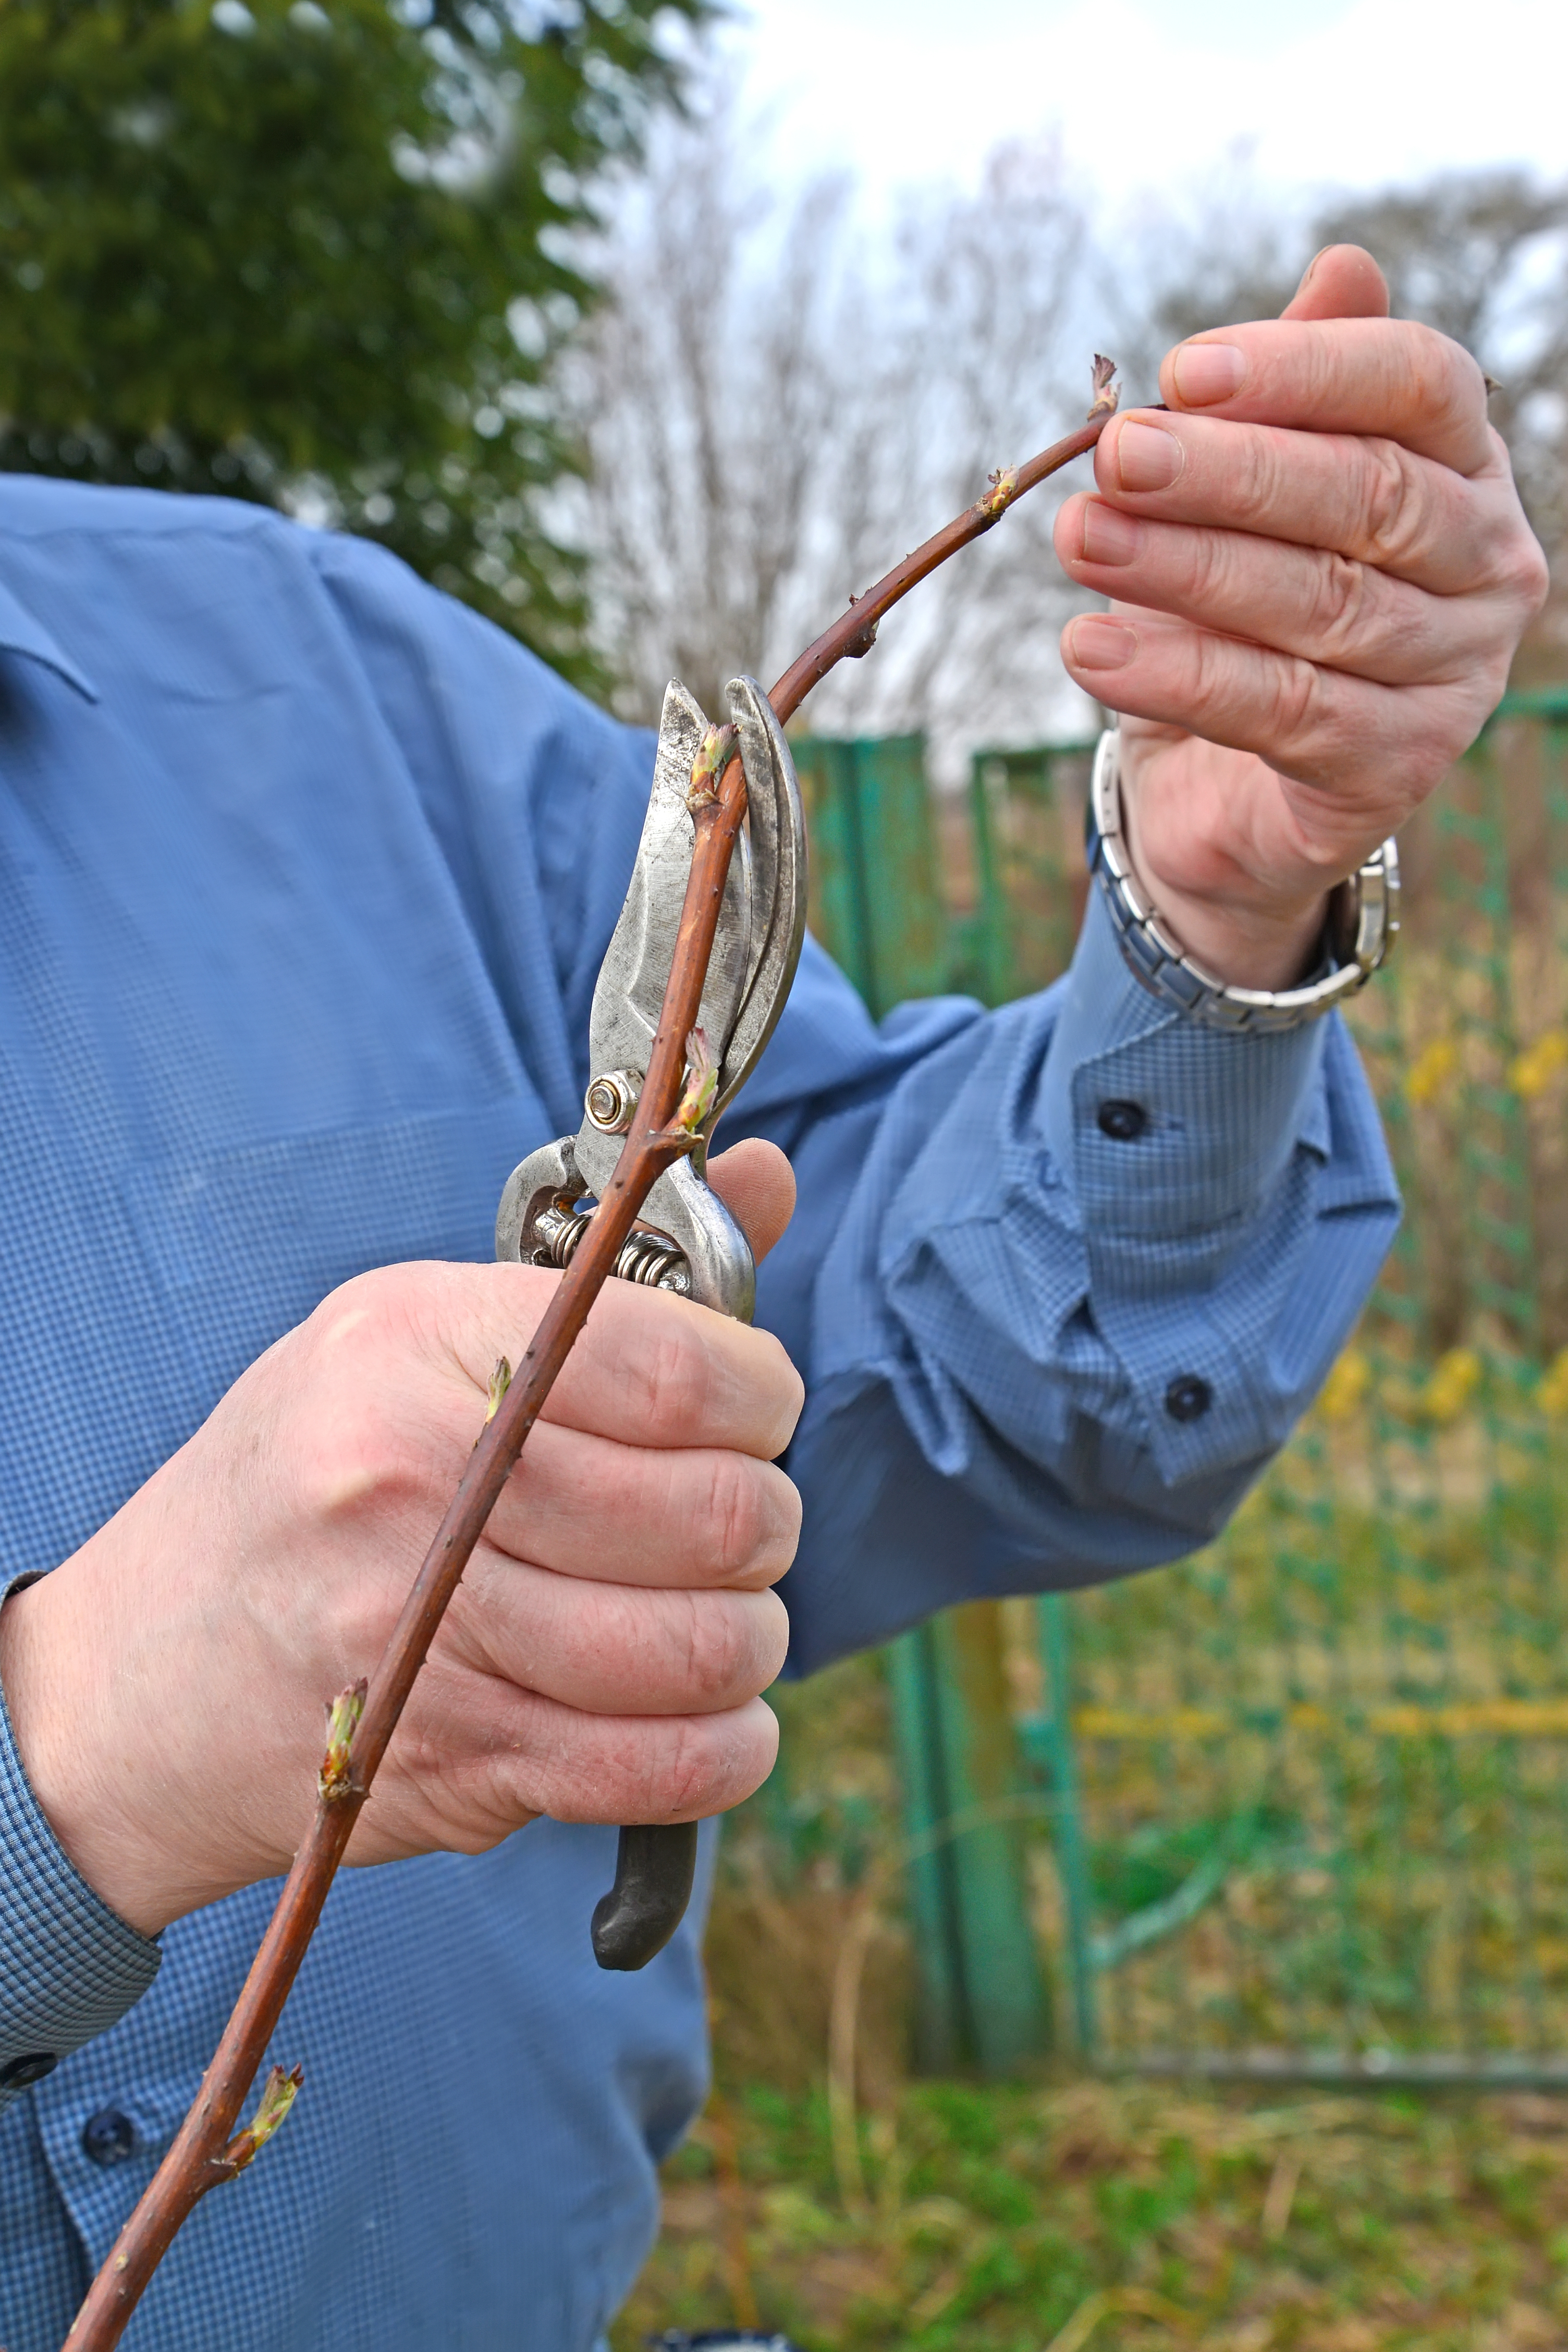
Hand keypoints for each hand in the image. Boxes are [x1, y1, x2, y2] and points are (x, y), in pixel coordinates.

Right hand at [0, 1141, 801, 1937]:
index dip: (761, 1395)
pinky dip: (724, 1747)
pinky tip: (708, 1713)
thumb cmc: (315, 1473)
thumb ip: (614, 1271)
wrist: (146, 1667)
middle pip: (716, 1516)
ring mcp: (429, 1632)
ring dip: (749, 1640)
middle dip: (767, 1523)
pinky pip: (661, 1767)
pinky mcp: (451, 1757)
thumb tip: (770, 1173)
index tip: (755, 1411)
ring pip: (705, 1649)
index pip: (677, 1367)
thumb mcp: (422, 1326)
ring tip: (711, 1614)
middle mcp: (416, 1481)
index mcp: (419, 1344)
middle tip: (736, 1522)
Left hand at [1054, 244, 1549, 987]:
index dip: (1302, 370)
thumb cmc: (1251, 609)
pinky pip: (1284, 711)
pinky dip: (1179, 676)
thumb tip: (1343, 266)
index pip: (1419, 383)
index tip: (1178, 374)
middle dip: (1227, 473)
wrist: (1237, 785)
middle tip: (1113, 458)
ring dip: (1186, 568)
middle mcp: (1486, 563)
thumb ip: (1293, 390)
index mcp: (1465, 466)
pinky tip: (1089, 649)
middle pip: (1366, 494)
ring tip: (1082, 540)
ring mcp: (1454, 673)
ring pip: (1321, 604)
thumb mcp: (1259, 491)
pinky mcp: (1398, 769)